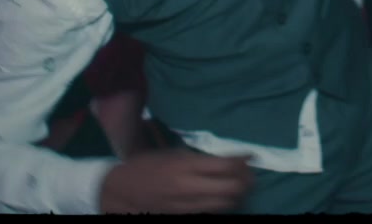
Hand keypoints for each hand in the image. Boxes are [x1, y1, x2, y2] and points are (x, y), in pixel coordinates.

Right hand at [99, 148, 254, 213]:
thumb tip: (226, 159)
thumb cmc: (146, 166)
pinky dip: (223, 205)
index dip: (242, 160)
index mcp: (184, 166)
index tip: (250, 155)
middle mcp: (188, 188)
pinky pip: (212, 212)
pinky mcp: (184, 217)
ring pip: (226, 204)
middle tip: (249, 172)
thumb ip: (198, 159)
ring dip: (238, 194)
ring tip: (241, 185)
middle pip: (231, 188)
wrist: (120, 191)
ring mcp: (187, 206)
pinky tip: (225, 197)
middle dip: (246, 180)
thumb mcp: (171, 154)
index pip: (225, 165)